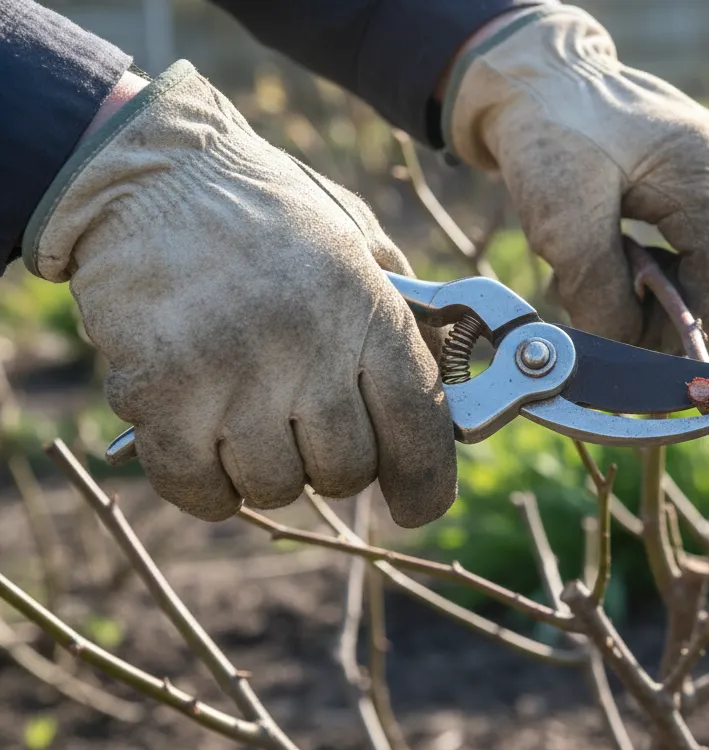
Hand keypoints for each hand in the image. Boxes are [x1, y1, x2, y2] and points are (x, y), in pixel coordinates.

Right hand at [24, 61, 456, 526]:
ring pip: (275, 486)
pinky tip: (205, 448)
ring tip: (250, 420)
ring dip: (268, 471)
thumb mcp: (358, 242)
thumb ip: (401, 317)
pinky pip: (199, 489)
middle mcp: (306, 347)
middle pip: (346, 470)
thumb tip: (444, 400)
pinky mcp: (159, 395)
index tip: (417, 505)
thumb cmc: (266, 214)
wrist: (151, 172)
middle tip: (309, 430)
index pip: (418, 426)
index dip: (425, 482)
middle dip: (336, 465)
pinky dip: (207, 487)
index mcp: (366, 308)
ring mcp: (230, 375)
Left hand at [442, 5, 708, 351]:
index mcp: (706, 163)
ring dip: (705, 297)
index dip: (696, 323)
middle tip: (654, 348)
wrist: (537, 79)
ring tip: (647, 310)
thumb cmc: (547, 137)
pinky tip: (652, 277)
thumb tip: (629, 354)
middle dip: (705, 316)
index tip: (654, 360)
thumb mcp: (561, 219)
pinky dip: (699, 273)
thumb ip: (599, 291)